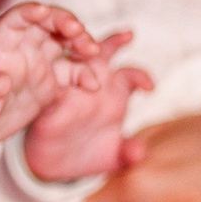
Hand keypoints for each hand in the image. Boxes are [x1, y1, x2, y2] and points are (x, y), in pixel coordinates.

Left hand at [0, 2, 105, 149]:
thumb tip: (1, 80)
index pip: (13, 22)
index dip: (28, 12)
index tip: (43, 11)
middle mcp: (21, 50)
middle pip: (45, 25)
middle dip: (63, 21)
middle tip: (78, 31)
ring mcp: (37, 64)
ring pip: (64, 43)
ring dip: (80, 42)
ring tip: (93, 52)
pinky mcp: (50, 81)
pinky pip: (72, 72)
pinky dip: (84, 74)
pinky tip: (93, 85)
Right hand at [21, 30, 153, 182]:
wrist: (54, 166)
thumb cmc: (89, 154)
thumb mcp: (113, 157)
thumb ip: (128, 153)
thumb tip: (140, 153)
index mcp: (114, 93)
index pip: (130, 75)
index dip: (141, 76)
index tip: (150, 88)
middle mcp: (93, 84)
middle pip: (103, 54)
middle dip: (114, 41)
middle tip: (128, 35)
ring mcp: (70, 88)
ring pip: (74, 59)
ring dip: (82, 49)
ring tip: (91, 48)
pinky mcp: (50, 98)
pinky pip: (51, 81)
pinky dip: (55, 73)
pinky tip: (62, 73)